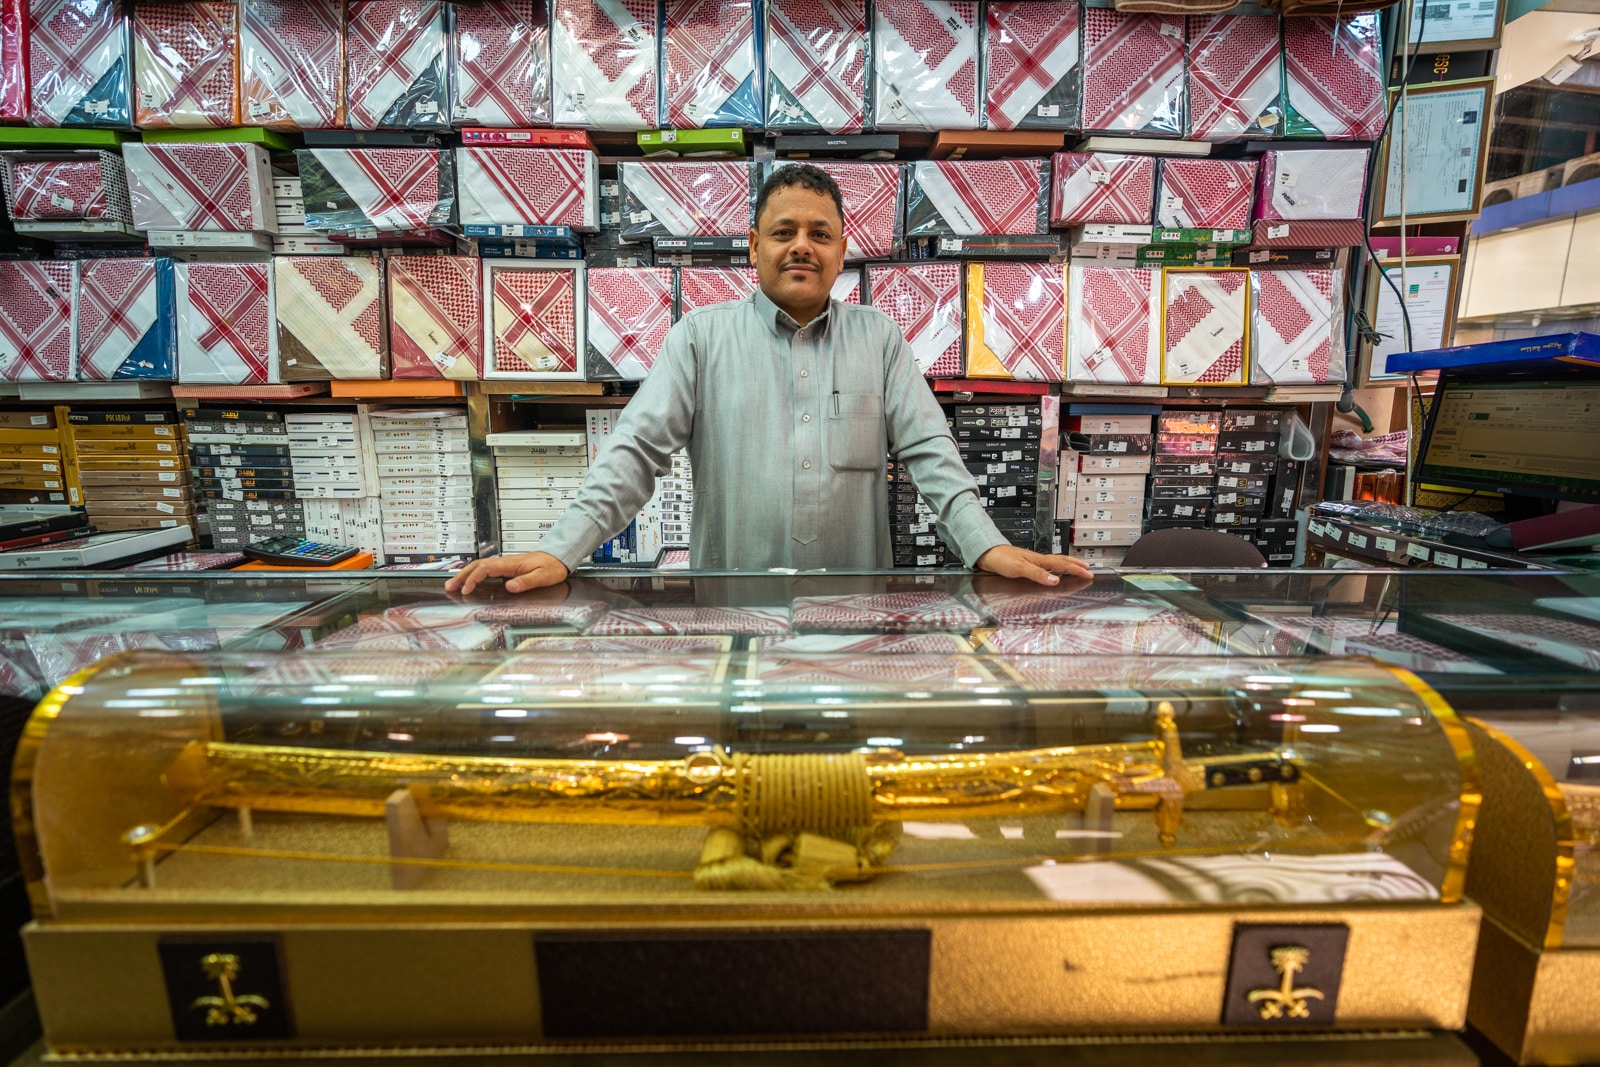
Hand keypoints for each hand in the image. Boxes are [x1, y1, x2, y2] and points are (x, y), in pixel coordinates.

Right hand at [444, 552, 569, 594]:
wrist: (558, 557)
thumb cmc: (552, 567)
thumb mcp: (542, 576)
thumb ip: (526, 581)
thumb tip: (510, 586)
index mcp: (510, 564)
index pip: (485, 568)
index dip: (473, 579)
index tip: (466, 589)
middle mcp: (504, 562)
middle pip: (476, 566)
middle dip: (461, 576)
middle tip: (449, 586)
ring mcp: (504, 564)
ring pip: (479, 567)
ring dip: (465, 574)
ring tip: (453, 585)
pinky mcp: (506, 568)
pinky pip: (485, 570)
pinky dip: (474, 575)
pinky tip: (470, 582)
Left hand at [975, 545, 1092, 585]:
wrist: (986, 555)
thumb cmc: (1001, 560)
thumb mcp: (1020, 568)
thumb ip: (1037, 574)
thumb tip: (1055, 580)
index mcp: (1039, 560)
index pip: (1062, 564)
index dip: (1076, 569)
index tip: (1088, 574)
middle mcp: (1037, 560)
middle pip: (1061, 561)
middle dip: (1075, 565)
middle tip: (1088, 569)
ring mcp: (1032, 561)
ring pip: (1054, 562)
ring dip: (1066, 565)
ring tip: (1075, 567)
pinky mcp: (1025, 565)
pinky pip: (1046, 566)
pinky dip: (1054, 568)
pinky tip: (1052, 571)